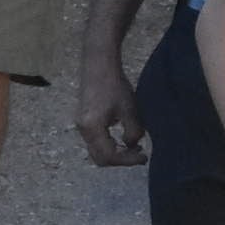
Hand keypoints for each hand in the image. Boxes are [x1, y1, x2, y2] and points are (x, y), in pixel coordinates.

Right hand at [72, 47, 147, 166]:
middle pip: (99, 158)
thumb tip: (131, 145)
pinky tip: (122, 137)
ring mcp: (81, 124)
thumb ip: (133, 133)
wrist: (98, 64)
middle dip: (120, 160)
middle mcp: (82, 128)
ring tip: (134, 146)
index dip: (128, 160)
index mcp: (92, 127)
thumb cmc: (114, 85)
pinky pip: (95, 141)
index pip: (109, 156)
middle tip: (139, 155)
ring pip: (96, 150)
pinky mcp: (83, 118)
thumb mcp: (129, 110)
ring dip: (115, 153)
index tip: (144, 156)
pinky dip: (109, 144)